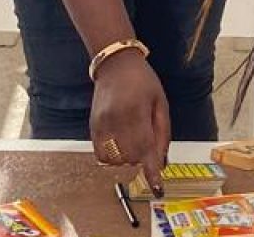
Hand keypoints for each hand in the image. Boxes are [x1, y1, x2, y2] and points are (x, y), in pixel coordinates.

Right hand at [90, 51, 169, 193]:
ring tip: (132, 140)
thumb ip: (162, 132)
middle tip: (146, 141)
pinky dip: (112, 156)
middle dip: (142, 157)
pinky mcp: (92, 127)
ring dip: (127, 158)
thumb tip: (162, 162)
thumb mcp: (161, 103)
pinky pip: (101, 154)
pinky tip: (119, 142)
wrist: (115, 65)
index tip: (157, 187)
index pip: (145, 149)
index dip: (151, 171)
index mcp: (136, 111)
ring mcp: (101, 124)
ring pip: (115, 159)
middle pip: (130, 157)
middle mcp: (116, 119)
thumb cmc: (143, 82)